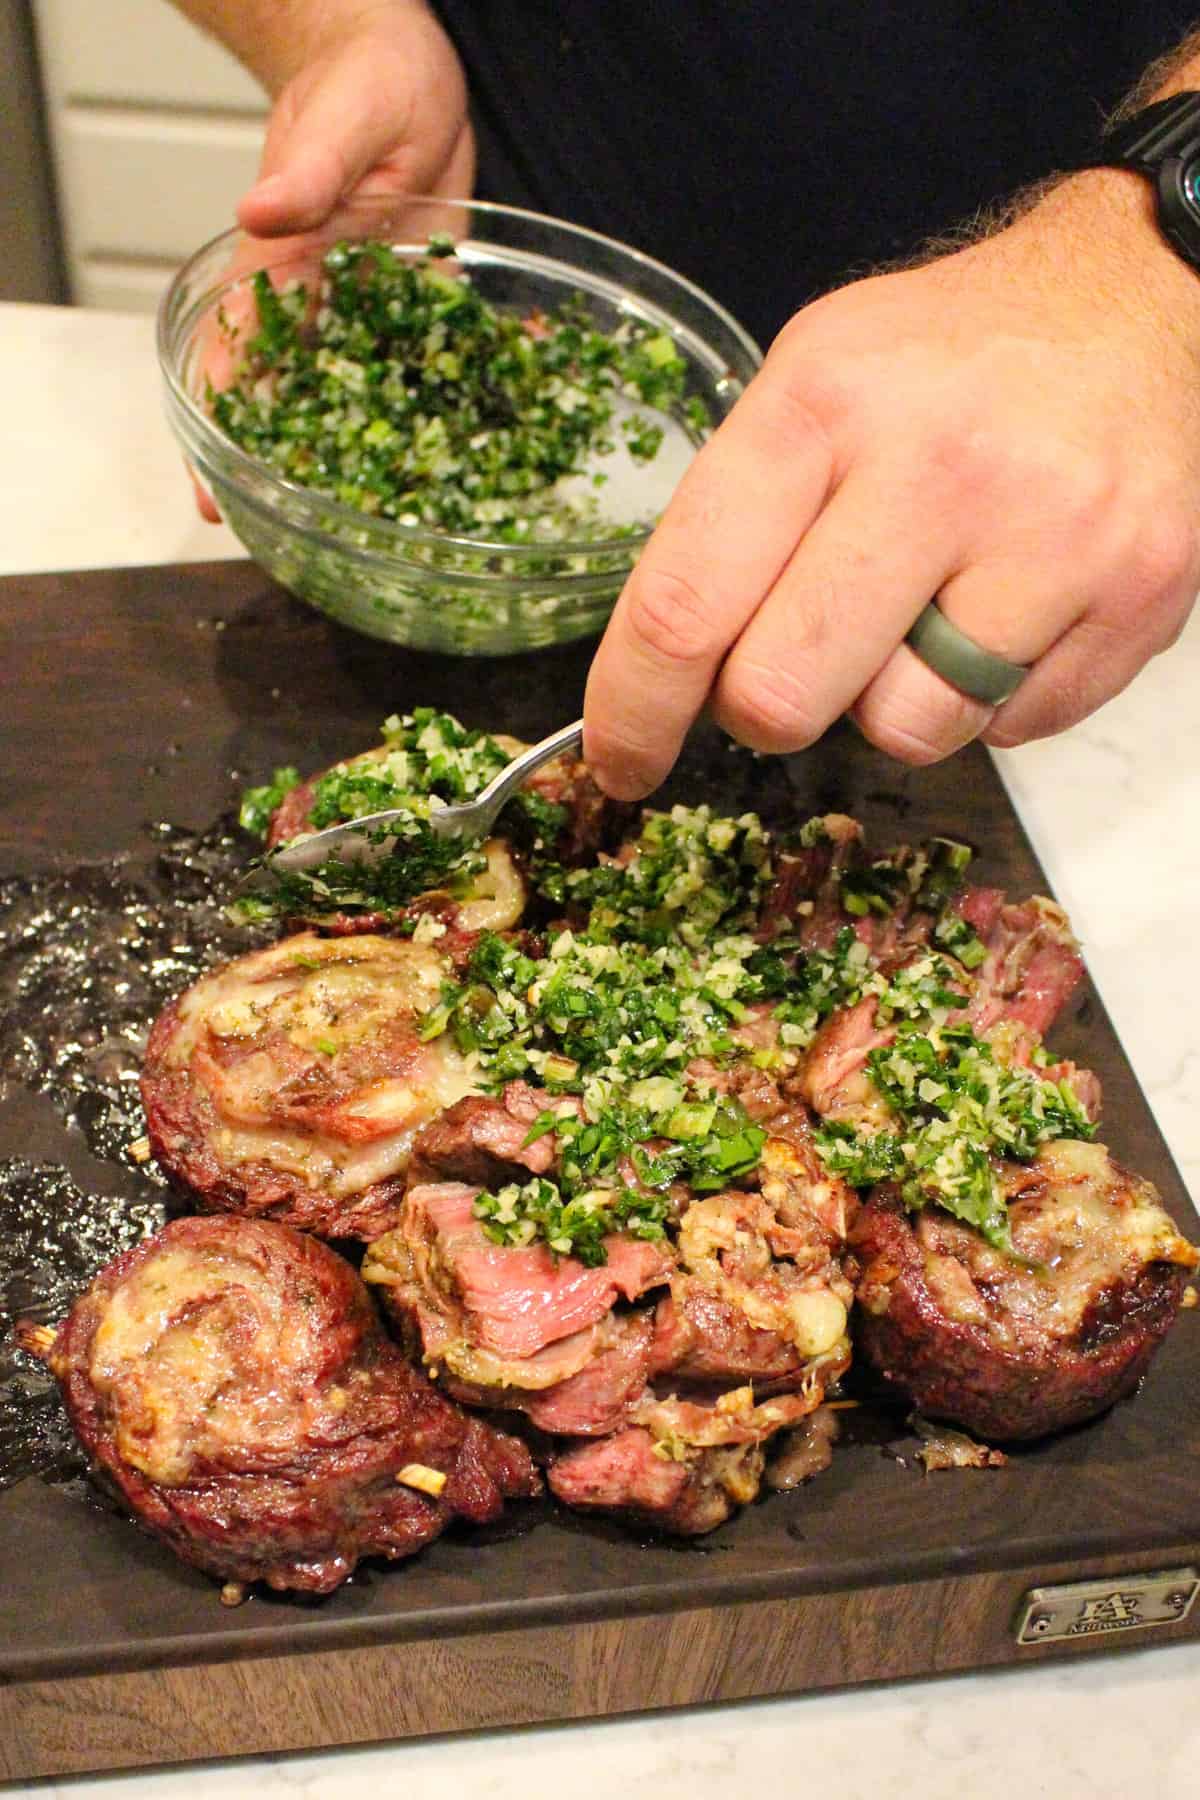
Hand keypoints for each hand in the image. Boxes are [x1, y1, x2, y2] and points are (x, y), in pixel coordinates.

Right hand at [191, 0, 470, 520]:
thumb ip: (309, 172)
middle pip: (296, 401)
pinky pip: (440, 363)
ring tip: (397, 527)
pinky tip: (492, 445)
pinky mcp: (427, 307)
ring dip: (379, 458)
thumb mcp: (340, 120)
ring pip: (367, 398)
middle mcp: (325, 303)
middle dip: (294, 472)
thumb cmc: (360, 81)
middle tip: (302, 542)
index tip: (213, 498)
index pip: (238, 362)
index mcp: (284, 264)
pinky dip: (462, 400)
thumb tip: (262, 208)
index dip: (223, 434)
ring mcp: (376, 312)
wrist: (408, 70)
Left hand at [583, 170, 1199, 798]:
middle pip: (781, 697)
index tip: (619, 760)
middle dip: (765, 710)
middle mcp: (935, 466)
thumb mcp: (816, 377)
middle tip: (795, 662)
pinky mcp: (1134, 596)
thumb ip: (736, 517)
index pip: (684, 602)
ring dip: (892, 703)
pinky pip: (1008, 730)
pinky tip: (1010, 607)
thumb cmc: (954, 360)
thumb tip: (665, 674)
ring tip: (929, 611)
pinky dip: (990, 697)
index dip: (633, 709)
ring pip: (901, 733)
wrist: (1142, 298)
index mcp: (822, 403)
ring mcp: (1048, 537)